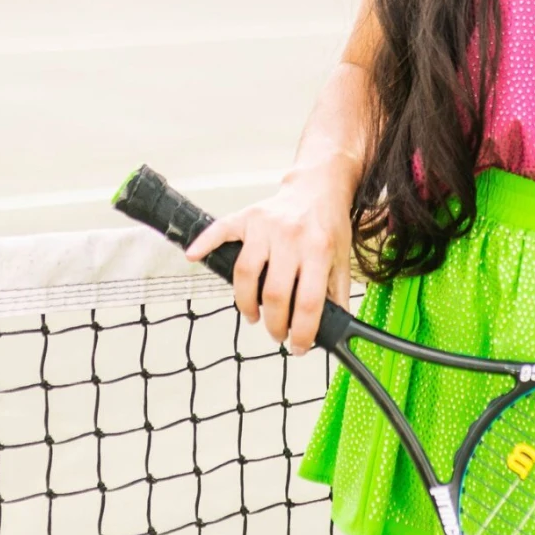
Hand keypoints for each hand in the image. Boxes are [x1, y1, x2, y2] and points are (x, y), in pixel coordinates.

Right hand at [185, 166, 353, 355]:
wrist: (318, 187)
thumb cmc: (328, 226)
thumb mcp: (342, 259)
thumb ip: (338, 294)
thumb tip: (337, 329)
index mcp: (319, 250)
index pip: (308, 302)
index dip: (302, 331)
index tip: (298, 348)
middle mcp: (291, 237)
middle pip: (274, 293)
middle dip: (274, 324)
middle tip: (277, 334)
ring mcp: (266, 226)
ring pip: (246, 272)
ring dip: (246, 303)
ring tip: (254, 316)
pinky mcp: (247, 216)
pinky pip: (220, 230)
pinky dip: (204, 243)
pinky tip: (193, 257)